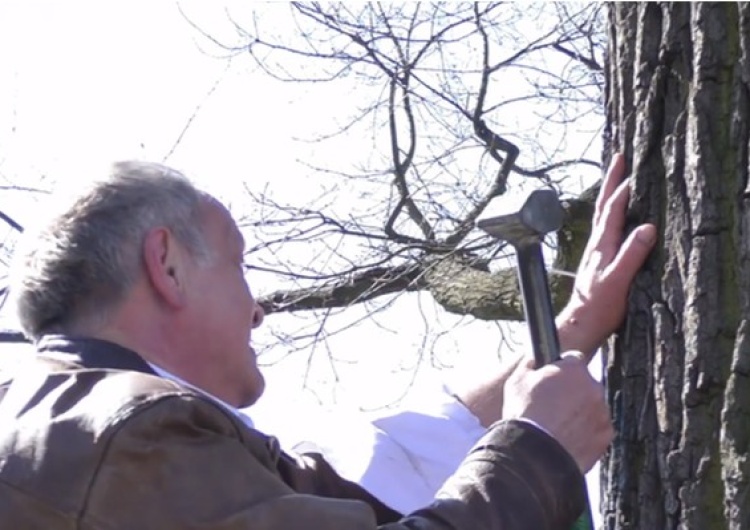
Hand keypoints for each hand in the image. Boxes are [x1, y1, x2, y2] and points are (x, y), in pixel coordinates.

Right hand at [502, 352, 613, 472]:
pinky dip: (586, 433)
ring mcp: (602, 412)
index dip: (561, 369)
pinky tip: (566, 439)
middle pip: (584, 385)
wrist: (535, 453)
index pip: (573, 359)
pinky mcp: (606, 435)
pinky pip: (596, 429)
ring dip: (580, 413)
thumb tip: (533, 357)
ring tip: (557, 427)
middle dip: (572, 392)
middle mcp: (594, 387)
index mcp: (574, 369)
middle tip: (552, 407)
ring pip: (592, 408)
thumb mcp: (517, 380)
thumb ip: (530, 364)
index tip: (554, 380)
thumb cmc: (524, 414)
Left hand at [557, 153, 656, 358]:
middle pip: (603, 206)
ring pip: (603, 215)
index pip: (612, 210)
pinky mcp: (599, 260)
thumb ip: (632, 255)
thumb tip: (647, 227)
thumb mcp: (618, 281)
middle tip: (619, 157)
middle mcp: (597, 244)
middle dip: (611, 181)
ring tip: (616, 178)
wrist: (581, 324)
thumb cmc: (599, 306)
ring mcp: (596, 251)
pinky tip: (614, 216)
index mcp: (602, 245)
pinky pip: (605, 228)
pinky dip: (611, 213)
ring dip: (610, 194)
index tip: (633, 169)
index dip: (622, 189)